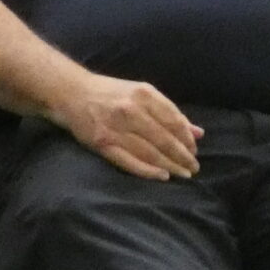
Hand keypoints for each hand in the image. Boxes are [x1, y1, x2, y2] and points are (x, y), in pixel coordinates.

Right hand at [55, 72, 202, 179]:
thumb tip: (198, 133)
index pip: (174, 121)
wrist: (71, 92)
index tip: (195, 150)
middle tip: (194, 168)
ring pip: (149, 151)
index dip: (187, 138)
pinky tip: (161, 176)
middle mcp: (132, 111)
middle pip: (164, 138)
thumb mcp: (142, 94)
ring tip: (183, 174)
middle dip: (182, 155)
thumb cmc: (111, 93)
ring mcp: (116, 128)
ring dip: (169, 165)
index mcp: (145, 95)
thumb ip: (169, 112)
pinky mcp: (102, 143)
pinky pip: (129, 160)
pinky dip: (147, 170)